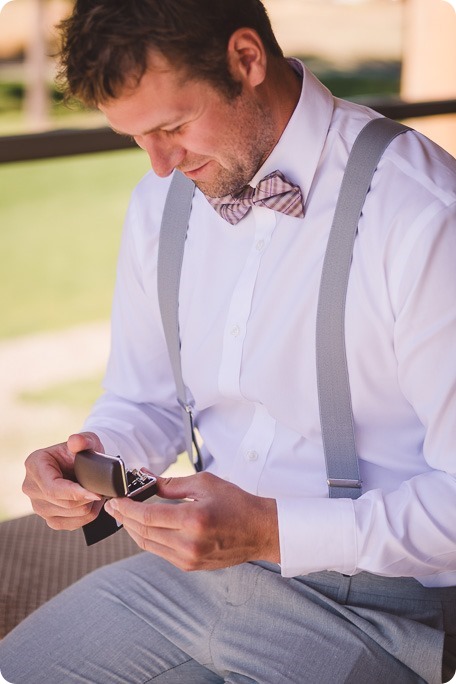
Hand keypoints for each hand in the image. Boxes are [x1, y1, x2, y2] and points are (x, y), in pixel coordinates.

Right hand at [23, 432, 103, 529]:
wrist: (81, 463)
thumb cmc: (82, 452)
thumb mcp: (86, 441)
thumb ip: (82, 440)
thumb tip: (75, 442)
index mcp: (34, 465)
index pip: (53, 488)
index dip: (75, 493)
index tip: (95, 493)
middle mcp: (31, 487)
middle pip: (62, 503)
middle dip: (86, 499)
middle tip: (101, 490)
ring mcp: (37, 505)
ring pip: (69, 515)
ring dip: (88, 507)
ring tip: (96, 493)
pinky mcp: (48, 518)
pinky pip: (70, 525)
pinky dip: (85, 517)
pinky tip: (91, 504)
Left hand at [104, 471, 279, 570]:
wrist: (260, 531)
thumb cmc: (236, 503)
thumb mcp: (205, 483)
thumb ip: (172, 483)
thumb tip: (146, 478)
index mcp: (193, 520)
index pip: (148, 516)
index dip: (127, 508)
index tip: (115, 499)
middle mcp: (189, 543)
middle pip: (144, 531)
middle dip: (125, 518)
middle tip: (114, 506)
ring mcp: (189, 558)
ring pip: (148, 545)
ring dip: (133, 530)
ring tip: (124, 516)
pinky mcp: (190, 566)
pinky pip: (160, 552)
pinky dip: (148, 539)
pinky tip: (143, 527)